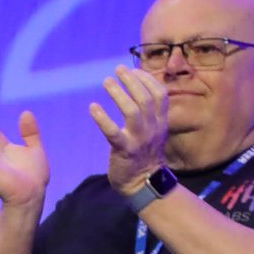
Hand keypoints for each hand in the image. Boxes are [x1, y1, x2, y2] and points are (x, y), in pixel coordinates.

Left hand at [92, 66, 170, 192]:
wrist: (143, 183)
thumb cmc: (145, 155)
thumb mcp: (154, 132)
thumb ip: (149, 114)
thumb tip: (139, 90)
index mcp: (161, 122)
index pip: (160, 95)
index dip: (148, 80)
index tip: (134, 70)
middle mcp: (153, 128)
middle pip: (145, 99)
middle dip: (132, 81)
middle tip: (117, 70)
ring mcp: (140, 139)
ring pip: (133, 111)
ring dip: (119, 94)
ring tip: (107, 82)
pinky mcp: (125, 150)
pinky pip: (113, 132)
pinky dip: (102, 118)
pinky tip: (93, 107)